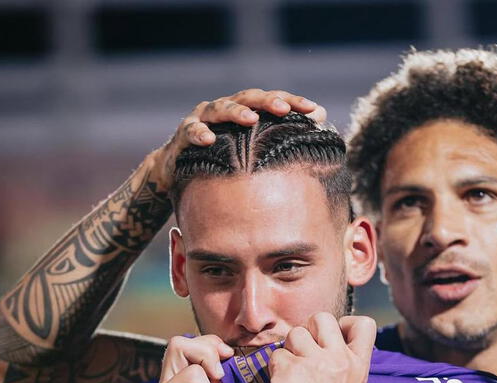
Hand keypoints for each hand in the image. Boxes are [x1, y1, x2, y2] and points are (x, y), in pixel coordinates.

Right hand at [149, 89, 326, 191]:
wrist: (175, 170)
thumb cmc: (219, 159)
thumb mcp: (248, 150)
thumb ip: (279, 134)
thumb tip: (321, 116)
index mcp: (243, 111)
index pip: (270, 102)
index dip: (292, 103)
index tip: (314, 111)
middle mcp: (223, 109)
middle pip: (248, 98)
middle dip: (267, 102)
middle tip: (284, 110)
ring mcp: (201, 119)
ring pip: (219, 108)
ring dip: (235, 113)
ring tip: (250, 120)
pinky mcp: (183, 136)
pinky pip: (191, 131)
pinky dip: (199, 133)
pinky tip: (208, 140)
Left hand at [265, 313, 376, 382]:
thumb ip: (344, 363)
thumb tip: (329, 342)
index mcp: (358, 365)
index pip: (364, 323)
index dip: (344, 323)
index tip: (334, 337)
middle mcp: (339, 359)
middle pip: (322, 317)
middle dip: (309, 331)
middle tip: (304, 354)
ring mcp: (314, 362)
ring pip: (295, 333)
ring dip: (289, 350)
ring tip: (292, 374)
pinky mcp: (289, 369)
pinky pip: (275, 354)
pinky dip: (275, 368)